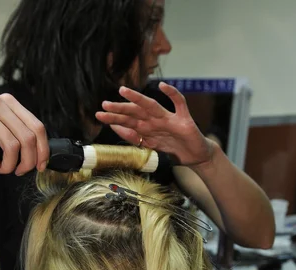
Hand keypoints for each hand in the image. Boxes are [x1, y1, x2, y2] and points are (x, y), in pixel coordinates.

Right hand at [0, 94, 48, 174]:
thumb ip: (16, 133)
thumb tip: (39, 155)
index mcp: (9, 102)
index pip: (37, 127)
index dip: (43, 151)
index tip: (40, 166)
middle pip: (27, 139)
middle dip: (26, 162)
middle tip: (17, 172)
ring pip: (11, 146)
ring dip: (8, 166)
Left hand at [96, 82, 213, 167]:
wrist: (195, 157)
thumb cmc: (174, 149)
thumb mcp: (150, 146)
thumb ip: (134, 137)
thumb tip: (115, 127)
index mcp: (148, 128)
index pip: (129, 121)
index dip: (115, 118)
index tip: (99, 115)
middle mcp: (157, 121)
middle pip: (136, 112)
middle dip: (121, 109)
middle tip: (104, 104)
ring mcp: (170, 119)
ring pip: (152, 106)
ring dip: (138, 99)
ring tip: (124, 91)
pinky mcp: (184, 119)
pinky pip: (179, 103)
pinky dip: (172, 94)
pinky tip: (162, 87)